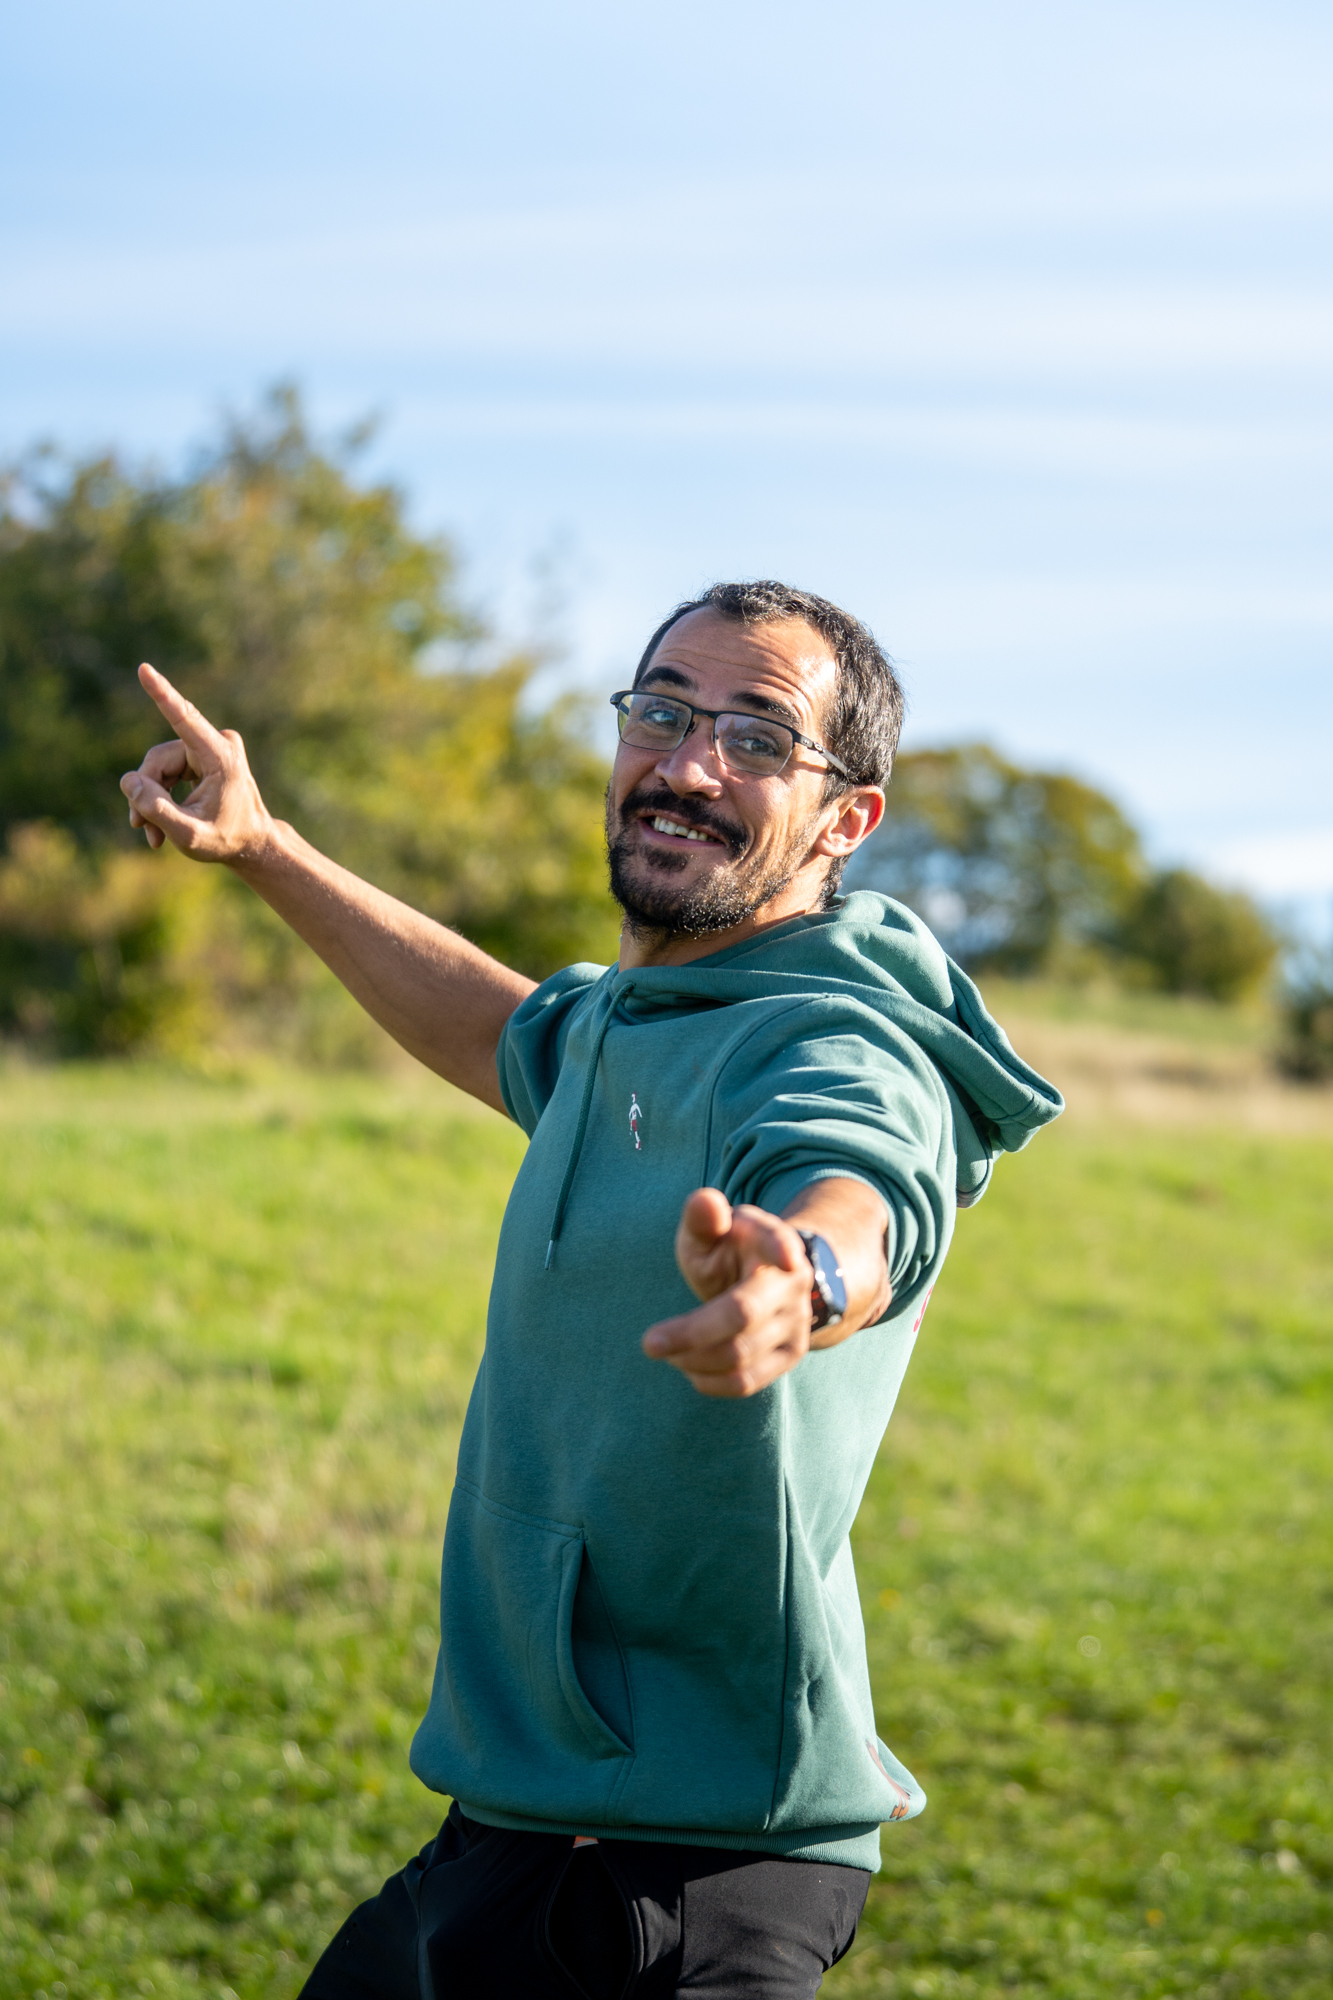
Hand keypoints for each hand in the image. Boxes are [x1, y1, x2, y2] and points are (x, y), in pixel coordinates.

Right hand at [119, 663, 272, 863]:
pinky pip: (165, 771)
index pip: (184, 719)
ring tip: (151, 834)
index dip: (161, 694)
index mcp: (220, 757)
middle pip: (158, 760)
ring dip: (150, 800)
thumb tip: (128, 781)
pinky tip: (158, 828)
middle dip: (147, 794)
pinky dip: (159, 798)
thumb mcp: (189, 836)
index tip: (144, 668)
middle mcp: (216, 744)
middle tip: (140, 826)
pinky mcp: (200, 754)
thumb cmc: (227, 841)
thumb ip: (157, 811)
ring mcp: (209, 747)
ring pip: (157, 767)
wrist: (252, 844)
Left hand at [641, 1188, 814, 1398]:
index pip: (779, 1243)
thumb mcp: (711, 1230)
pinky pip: (748, 1382)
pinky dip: (709, 1381)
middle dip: (691, 1333)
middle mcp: (792, 1283)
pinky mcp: (791, 1355)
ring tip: (667, 1349)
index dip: (782, 1248)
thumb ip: (702, 1215)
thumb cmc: (727, 1250)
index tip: (788, 1257)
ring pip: (741, 1356)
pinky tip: (688, 1367)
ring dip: (693, 1359)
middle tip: (648, 1343)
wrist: (769, 1280)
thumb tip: (705, 1202)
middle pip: (742, 1315)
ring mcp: (797, 1322)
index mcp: (773, 1241)